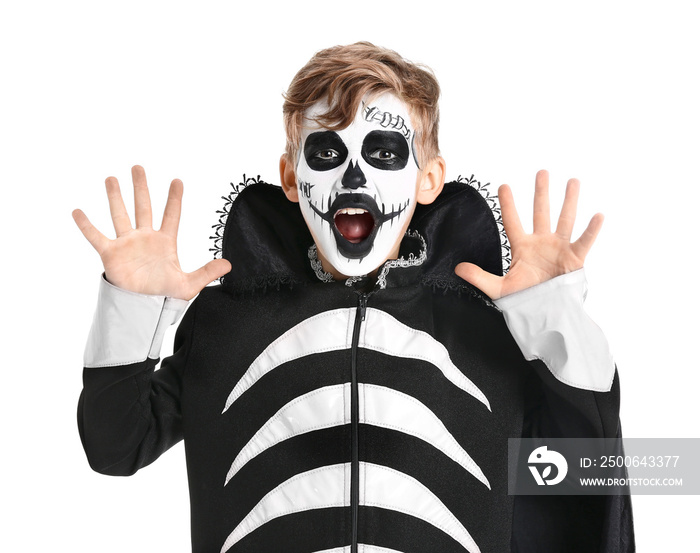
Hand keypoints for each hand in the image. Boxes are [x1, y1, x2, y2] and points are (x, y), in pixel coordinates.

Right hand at [72, 165, 230, 299]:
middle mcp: (145, 238)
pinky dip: (86, 225)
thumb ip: (207, 272)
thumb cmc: (164, 297)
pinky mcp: (111, 254)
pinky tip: (77, 211)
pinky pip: (96, 236)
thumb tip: (228, 265)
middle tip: (138, 167)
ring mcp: (127, 244)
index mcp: (165, 242)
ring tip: (111, 178)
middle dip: (141, 187)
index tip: (177, 181)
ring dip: (115, 197)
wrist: (143, 309)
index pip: (171, 215)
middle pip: (143, 207)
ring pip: (120, 214)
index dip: (174, 198)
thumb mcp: (189, 284)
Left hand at [455, 169, 602, 299]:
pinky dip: (592, 230)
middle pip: (541, 213)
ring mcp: (559, 249)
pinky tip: (598, 215)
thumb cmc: (523, 301)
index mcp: (522, 247)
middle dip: (541, 192)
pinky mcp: (574, 259)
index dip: (508, 204)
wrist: (544, 315)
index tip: (503, 185)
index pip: (512, 221)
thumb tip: (457, 268)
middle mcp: (541, 243)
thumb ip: (479, 277)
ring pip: (565, 219)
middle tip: (541, 172)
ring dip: (569, 201)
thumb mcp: (498, 288)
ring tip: (573, 181)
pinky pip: (584, 241)